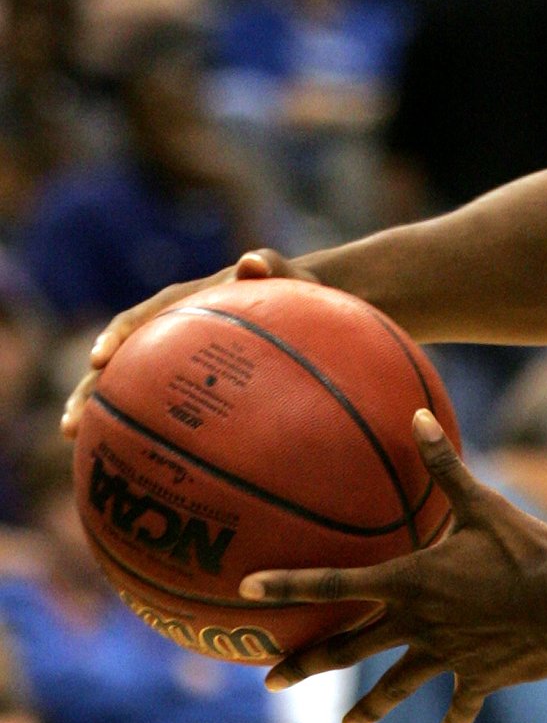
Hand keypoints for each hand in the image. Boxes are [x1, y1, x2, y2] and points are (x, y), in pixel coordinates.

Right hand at [61, 250, 314, 438]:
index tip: (98, 360)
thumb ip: (272, 266)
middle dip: (88, 390)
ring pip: (126, 386)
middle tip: (70, 424)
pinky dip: (140, 426)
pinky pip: (156, 405)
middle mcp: (164, 332)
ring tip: (75, 441)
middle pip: (117, 362)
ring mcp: (170, 359)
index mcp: (179, 304)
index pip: (137, 319)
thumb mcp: (286, 277)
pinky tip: (130, 460)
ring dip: (99, 411)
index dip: (115, 337)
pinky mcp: (184, 383)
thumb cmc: (292, 290)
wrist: (299, 308)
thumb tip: (251, 262)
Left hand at [244, 411, 546, 722]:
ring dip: (368, 707)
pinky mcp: (476, 677)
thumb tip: (416, 416)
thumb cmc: (524, 553)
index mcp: (409, 582)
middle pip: (347, 649)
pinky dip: (455, 714)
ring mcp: (443, 656)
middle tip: (270, 682)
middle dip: (305, 664)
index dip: (288, 584)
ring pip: (395, 686)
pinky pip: (461, 700)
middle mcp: (416, 624)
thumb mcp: (484, 505)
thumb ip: (445, 467)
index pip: (333, 583)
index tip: (247, 590)